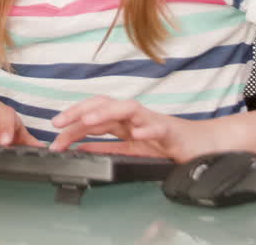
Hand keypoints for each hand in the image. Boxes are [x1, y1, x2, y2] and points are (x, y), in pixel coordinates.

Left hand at [48, 96, 217, 159]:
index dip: (72, 120)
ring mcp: (151, 120)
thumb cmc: (166, 145)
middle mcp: (133, 117)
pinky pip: (158, 128)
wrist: (201, 145)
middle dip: (79, 112)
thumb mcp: (129, 149)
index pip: (93, 114)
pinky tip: (138, 134)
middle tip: (58, 123)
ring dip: (105, 113)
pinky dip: (147, 130)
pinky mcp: (170, 131)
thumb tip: (79, 148)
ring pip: (127, 109)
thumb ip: (106, 148)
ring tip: (87, 122)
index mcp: (122, 122)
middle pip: (103, 105)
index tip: (54, 130)